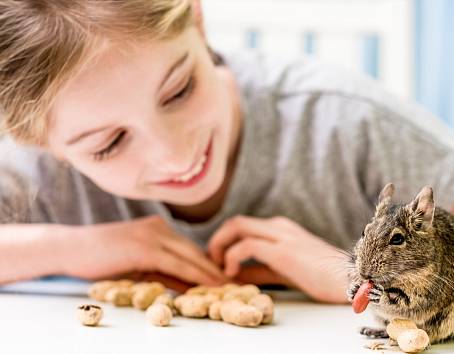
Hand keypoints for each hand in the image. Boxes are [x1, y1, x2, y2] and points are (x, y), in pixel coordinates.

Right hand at [61, 215, 227, 285]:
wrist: (71, 249)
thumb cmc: (100, 259)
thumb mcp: (137, 265)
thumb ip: (162, 272)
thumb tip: (187, 286)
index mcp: (159, 228)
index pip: (190, 249)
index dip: (210, 264)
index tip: (228, 277)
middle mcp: (160, 228)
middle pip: (196, 252)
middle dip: (217, 269)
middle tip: (238, 283)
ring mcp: (153, 236)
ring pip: (190, 257)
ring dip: (211, 273)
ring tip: (230, 288)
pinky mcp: (145, 248)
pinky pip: (176, 264)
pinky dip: (194, 276)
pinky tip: (208, 285)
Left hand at [208, 215, 349, 302]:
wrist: (350, 281)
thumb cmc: (322, 279)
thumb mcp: (284, 272)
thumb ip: (259, 270)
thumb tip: (234, 274)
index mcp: (281, 229)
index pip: (244, 226)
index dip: (225, 243)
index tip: (218, 263)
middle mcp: (280, 226)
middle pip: (236, 221)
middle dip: (217, 240)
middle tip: (213, 262)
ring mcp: (281, 235)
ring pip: (237, 226)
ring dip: (220, 246)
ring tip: (220, 268)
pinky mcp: (283, 250)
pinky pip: (246, 245)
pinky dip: (232, 258)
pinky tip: (232, 274)